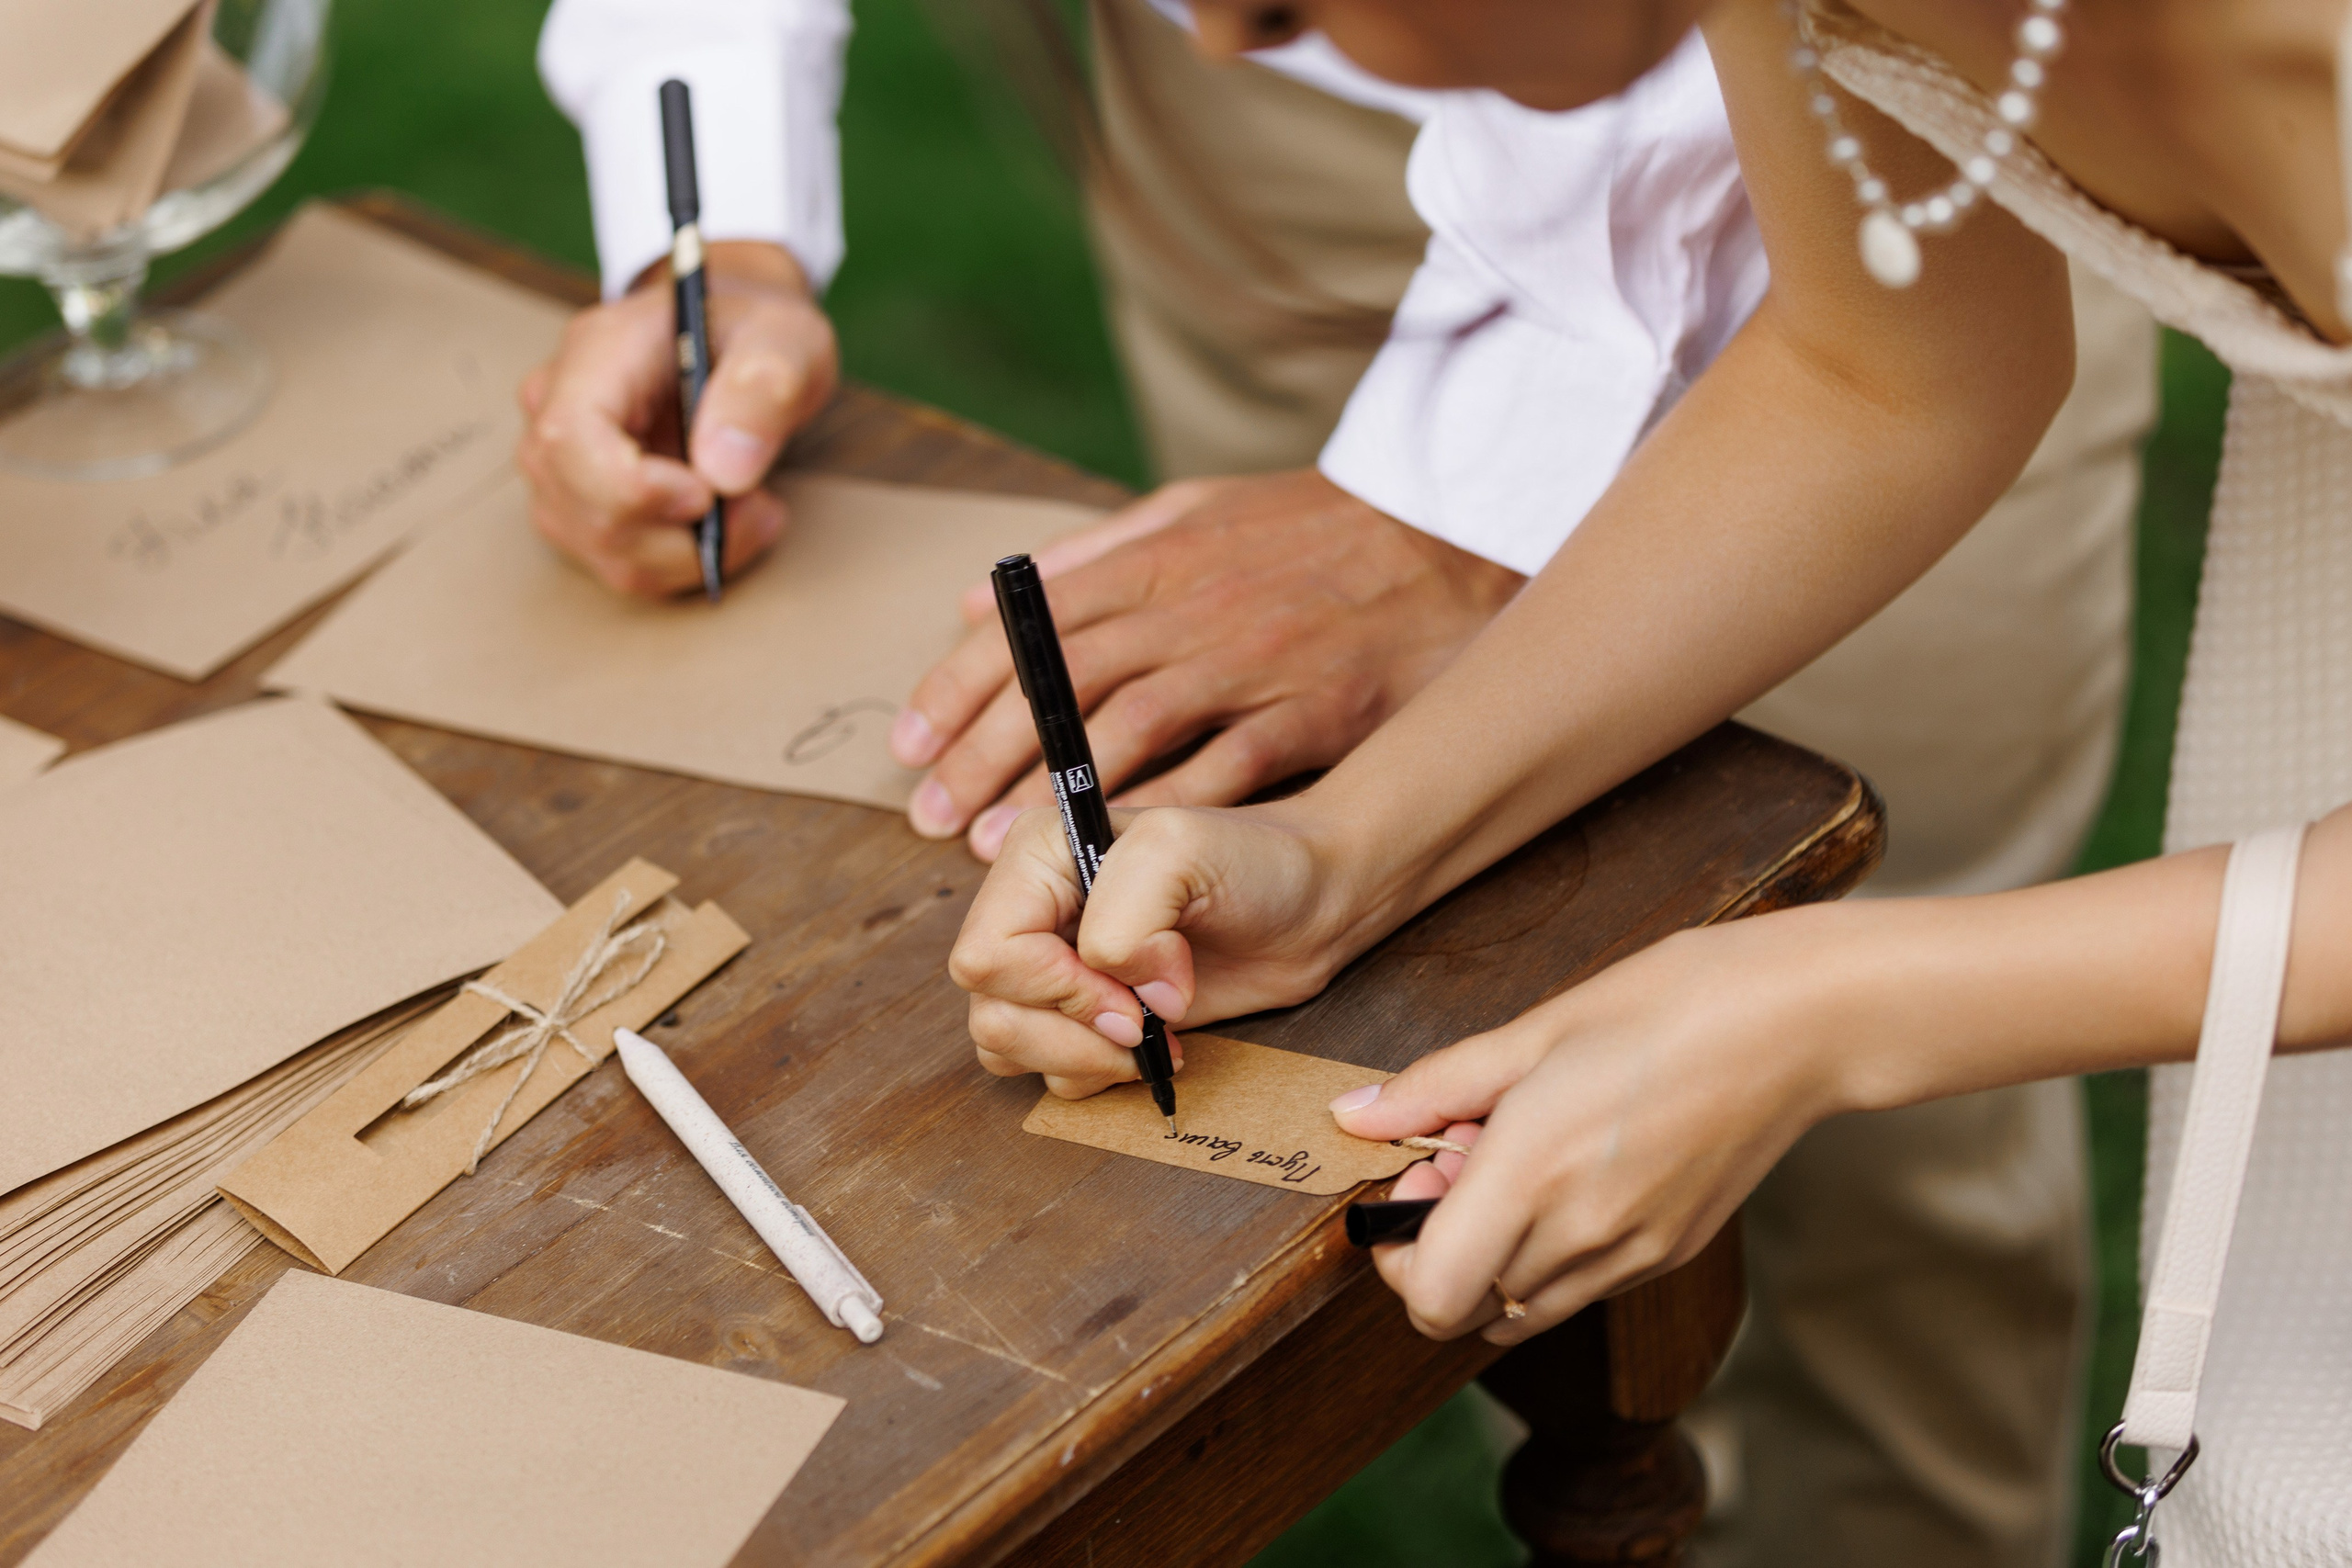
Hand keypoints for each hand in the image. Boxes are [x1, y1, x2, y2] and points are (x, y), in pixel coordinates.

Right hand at [516, 240, 837, 596]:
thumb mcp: (786, 339)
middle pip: (580, 507)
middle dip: (678, 535)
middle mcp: (556, 406)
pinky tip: (728, 525)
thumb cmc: (754, 334)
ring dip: (690, 555)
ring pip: (602, 550)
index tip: (707, 493)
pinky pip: (624, 563)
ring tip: (754, 511)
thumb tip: (724, 471)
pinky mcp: (584, 504)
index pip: (567, 438)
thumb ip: (765, 387)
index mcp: (597, 353)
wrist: (735, 342)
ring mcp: (562, 462)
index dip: (632, 488)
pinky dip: (685, 564)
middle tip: (759, 507)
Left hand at [890, 469, 1524, 857]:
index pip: (1030, 627)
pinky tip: (1112, 852)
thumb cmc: (1316, 525)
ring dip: (1052, 794)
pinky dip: (1162, 811)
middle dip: (983, 754)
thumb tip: (986, 598)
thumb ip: (1092, 555)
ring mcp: (1252, 662)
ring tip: (992, 846)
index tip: (910, 744)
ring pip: (1128, 733)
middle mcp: (1192, 610)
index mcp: (1157, 558)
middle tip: (928, 816)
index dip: (960, 687)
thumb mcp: (1198, 507)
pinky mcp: (1312, 711)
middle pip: (1061, 687)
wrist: (1452, 532)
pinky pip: (1224, 770)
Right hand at [948, 801, 1375, 1097]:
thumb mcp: (1184, 852)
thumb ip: (1127, 917)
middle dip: (1071, 1034)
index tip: (1130, 993)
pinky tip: (1157, 1045)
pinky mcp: (1081, 1015)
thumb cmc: (1255, 863)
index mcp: (1035, 856)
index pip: (987, 953)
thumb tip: (1122, 998)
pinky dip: (1099, 1073)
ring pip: (1005, 1046)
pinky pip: (1047, 1070)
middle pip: (989, 1008)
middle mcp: (1029, 910)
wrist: (1308, 904)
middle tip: (1146, 1021)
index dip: (1054, 990)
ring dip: (1083, 1059)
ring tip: (1154, 1035)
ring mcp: (1051, 965)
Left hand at [1331, 908, 1850, 1344]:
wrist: (1797, 1021)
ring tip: (1519, 1164)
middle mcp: (1582, 1234)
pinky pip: (1579, 1288)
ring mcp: (1633, 1255)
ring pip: (1522, 1307)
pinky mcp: (1671, 1254)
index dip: (1397, 1254)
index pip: (1430, 1296)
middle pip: (1467, 1306)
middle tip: (1463, 1158)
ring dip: (1495, 1255)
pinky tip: (1570, 1173)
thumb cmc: (1669, 1006)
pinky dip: (1549, 1253)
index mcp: (1532, 1174)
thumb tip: (1354, 1115)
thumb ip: (1434, 1087)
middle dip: (1441, 1244)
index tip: (1414, 1182)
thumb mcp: (1534, 1031)